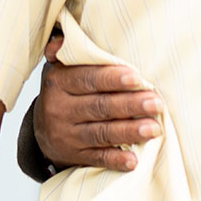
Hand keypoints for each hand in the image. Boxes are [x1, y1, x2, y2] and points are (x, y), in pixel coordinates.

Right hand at [34, 32, 163, 172]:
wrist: (44, 130)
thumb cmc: (66, 91)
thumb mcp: (61, 68)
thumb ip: (69, 52)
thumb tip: (61, 40)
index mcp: (58, 83)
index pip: (87, 79)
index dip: (111, 79)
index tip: (137, 77)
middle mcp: (59, 109)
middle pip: (99, 106)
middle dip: (130, 104)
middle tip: (156, 103)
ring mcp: (65, 135)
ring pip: (100, 133)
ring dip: (129, 131)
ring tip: (154, 129)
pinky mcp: (72, 156)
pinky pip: (96, 158)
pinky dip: (115, 160)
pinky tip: (134, 160)